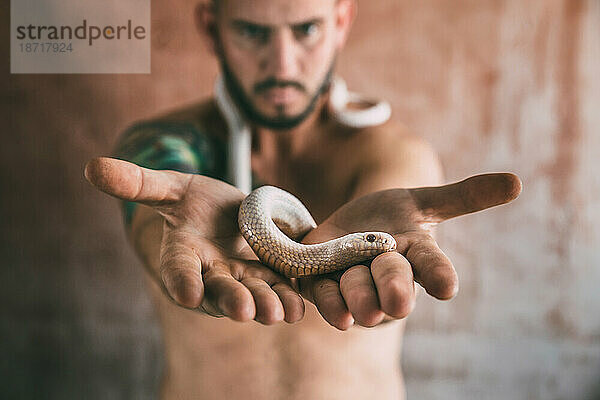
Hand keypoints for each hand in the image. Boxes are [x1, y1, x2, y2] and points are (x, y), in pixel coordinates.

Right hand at [84, 157, 303, 323]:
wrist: (227, 216)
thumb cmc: (194, 203)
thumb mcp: (170, 188)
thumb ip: (138, 183)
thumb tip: (92, 167)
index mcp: (183, 254)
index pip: (178, 270)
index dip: (182, 281)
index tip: (186, 295)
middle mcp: (212, 274)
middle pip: (220, 290)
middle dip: (230, 300)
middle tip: (241, 309)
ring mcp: (243, 278)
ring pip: (254, 295)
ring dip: (266, 304)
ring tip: (278, 313)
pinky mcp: (271, 276)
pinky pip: (280, 290)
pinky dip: (290, 299)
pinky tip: (300, 305)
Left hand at [298, 173, 521, 329]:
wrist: (347, 229)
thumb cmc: (389, 220)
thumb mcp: (422, 202)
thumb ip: (463, 197)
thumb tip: (516, 182)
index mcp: (415, 255)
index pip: (432, 265)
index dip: (439, 274)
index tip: (447, 287)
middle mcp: (387, 276)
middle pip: (393, 281)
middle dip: (394, 289)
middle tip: (396, 302)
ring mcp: (356, 283)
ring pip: (357, 292)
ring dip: (357, 296)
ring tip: (356, 305)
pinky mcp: (323, 285)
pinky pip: (324, 297)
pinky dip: (327, 304)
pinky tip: (330, 316)